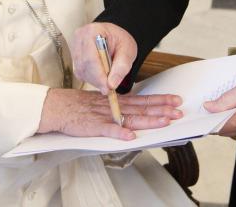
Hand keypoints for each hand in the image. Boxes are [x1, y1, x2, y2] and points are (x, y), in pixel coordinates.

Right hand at [37, 89, 182, 139]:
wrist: (56, 107)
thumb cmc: (77, 105)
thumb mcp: (101, 101)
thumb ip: (118, 106)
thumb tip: (136, 111)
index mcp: (116, 101)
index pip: (142, 100)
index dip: (159, 100)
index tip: (175, 100)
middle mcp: (113, 106)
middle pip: (141, 108)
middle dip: (161, 110)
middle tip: (179, 111)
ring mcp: (104, 116)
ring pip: (129, 118)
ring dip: (148, 120)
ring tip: (164, 122)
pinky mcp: (92, 126)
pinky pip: (107, 130)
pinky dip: (118, 132)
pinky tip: (130, 136)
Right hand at [71, 22, 136, 92]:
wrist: (115, 36)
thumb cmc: (121, 40)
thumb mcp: (128, 51)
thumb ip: (122, 67)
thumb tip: (111, 84)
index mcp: (92, 31)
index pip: (90, 58)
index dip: (98, 75)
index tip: (107, 88)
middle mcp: (80, 37)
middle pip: (84, 65)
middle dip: (97, 80)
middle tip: (110, 87)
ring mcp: (75, 46)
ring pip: (81, 70)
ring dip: (94, 80)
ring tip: (107, 78)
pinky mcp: (74, 56)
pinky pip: (80, 72)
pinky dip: (91, 78)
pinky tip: (101, 74)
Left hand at [203, 72, 235, 139]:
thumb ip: (226, 99)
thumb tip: (208, 107)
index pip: (219, 126)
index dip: (208, 119)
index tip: (203, 110)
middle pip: (225, 131)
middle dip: (217, 120)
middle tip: (214, 104)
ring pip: (234, 132)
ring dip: (227, 122)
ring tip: (228, 104)